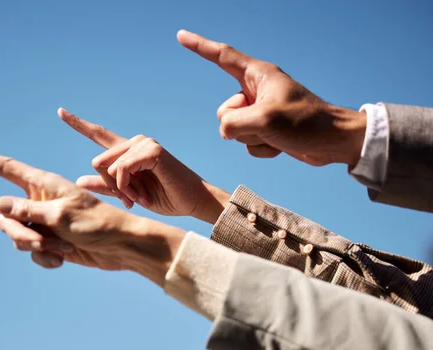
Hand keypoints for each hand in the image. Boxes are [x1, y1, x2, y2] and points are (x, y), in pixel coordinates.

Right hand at [0, 144, 184, 285]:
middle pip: (4, 214)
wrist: (120, 247)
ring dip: (34, 246)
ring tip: (59, 247)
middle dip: (18, 231)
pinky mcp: (50, 241)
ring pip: (15, 235)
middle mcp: (39, 201)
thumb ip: (28, 210)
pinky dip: (44, 258)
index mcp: (43, 184)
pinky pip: (31, 251)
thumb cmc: (97, 224)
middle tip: (41, 240)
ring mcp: (43, 222)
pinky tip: (62, 259)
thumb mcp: (61, 215)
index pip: (6, 169)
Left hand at [58, 108, 229, 223]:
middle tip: (130, 199)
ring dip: (120, 189)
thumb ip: (106, 186)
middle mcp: (134, 142)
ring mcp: (143, 143)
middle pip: (97, 162)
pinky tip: (140, 194)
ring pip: (106, 166)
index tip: (60, 111)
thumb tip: (79, 180)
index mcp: (127, 152)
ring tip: (140, 197)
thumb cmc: (164, 197)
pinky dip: (127, 187)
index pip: (98, 134)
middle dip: (110, 186)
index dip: (78, 123)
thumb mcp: (129, 194)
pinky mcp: (152, 150)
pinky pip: (121, 169)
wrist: (191, 201)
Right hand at [177, 30, 366, 166]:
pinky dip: (261, 148)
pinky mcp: (266, 129)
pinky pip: (247, 143)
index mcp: (258, 75)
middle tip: (265, 125)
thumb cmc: (305, 123)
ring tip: (278, 135)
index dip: (199, 46)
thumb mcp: (265, 120)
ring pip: (234, 130)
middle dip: (239, 125)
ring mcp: (260, 112)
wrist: (334, 142)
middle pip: (225, 111)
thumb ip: (234, 123)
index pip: (222, 57)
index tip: (181, 36)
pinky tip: (281, 145)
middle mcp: (256, 91)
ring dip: (253, 139)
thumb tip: (226, 130)